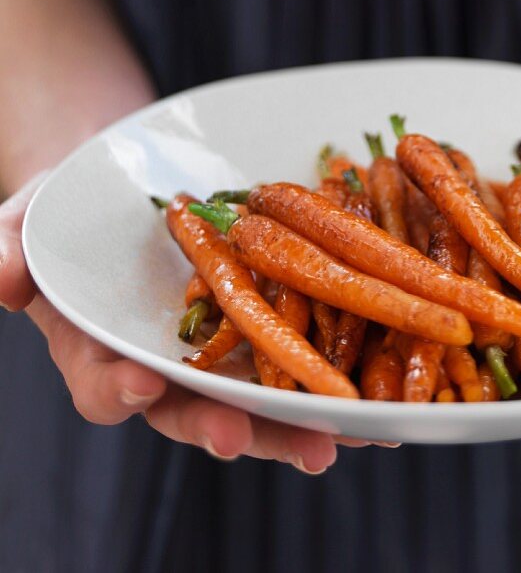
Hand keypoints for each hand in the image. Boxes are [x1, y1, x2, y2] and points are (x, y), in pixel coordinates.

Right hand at [0, 176, 368, 472]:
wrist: (132, 188)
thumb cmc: (74, 206)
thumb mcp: (31, 216)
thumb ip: (8, 246)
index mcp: (101, 348)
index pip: (104, 382)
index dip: (117, 389)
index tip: (138, 384)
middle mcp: (164, 365)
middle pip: (191, 409)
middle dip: (222, 427)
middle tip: (244, 436)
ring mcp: (220, 352)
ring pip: (256, 400)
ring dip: (292, 425)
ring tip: (332, 441)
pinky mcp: (268, 327)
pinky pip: (300, 358)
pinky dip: (334, 380)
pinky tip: (374, 398)